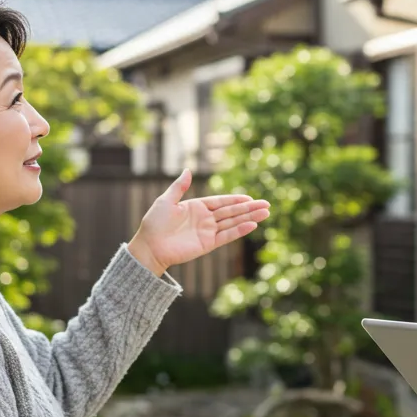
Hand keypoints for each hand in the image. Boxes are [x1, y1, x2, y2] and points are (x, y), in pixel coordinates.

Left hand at [127, 170, 270, 275]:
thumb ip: (179, 187)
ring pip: (232, 223)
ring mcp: (207, 232)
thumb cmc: (154, 223)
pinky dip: (239, 230)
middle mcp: (205, 219)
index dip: (236, 199)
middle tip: (266, 204)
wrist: (149, 246)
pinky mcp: (208, 244)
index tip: (250, 197)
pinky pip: (226, 236)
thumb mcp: (166, 200)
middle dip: (249, 208)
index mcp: (197, 207)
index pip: (221, 202)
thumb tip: (188, 170)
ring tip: (266, 213)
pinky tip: (252, 225)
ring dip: (249, 218)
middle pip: (231, 212)